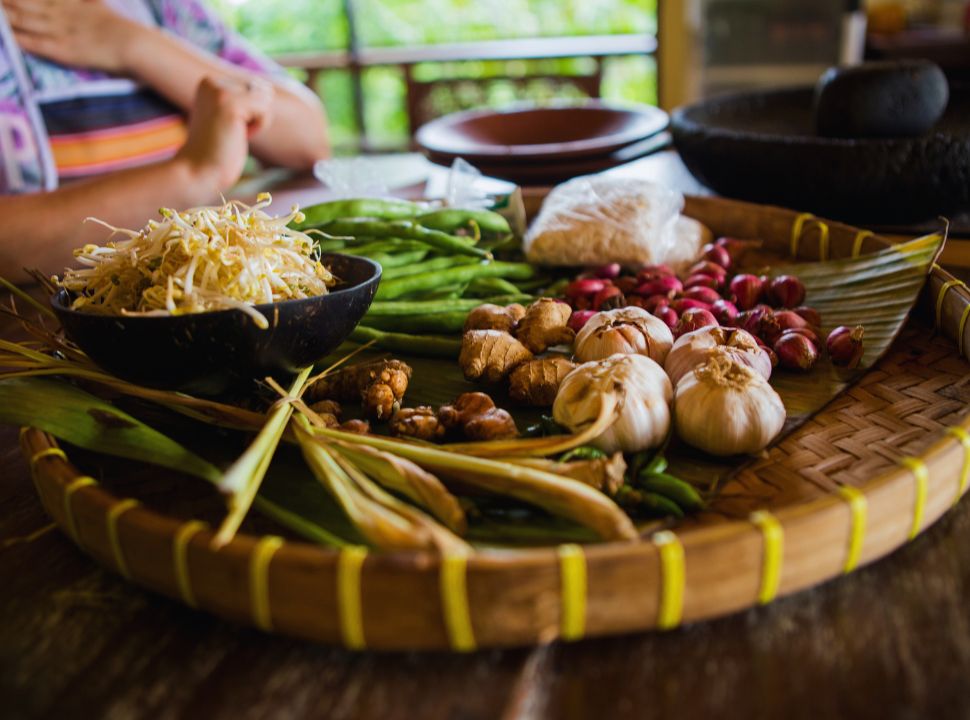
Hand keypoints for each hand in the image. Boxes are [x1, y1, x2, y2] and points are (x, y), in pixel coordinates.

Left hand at [2, 0, 139, 71]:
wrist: (135, 45)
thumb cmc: (127, 30)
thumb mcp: (103, 7)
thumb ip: (92, 1)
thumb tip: (92, 0)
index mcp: (74, 4)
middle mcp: (62, 14)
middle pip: (28, 4)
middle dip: (10, 1)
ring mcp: (61, 32)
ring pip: (27, 21)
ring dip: (8, 17)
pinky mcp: (63, 50)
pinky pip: (36, 43)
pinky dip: (20, 39)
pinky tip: (8, 36)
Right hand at [175, 76, 273, 192]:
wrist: (197, 171)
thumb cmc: (216, 152)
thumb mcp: (228, 118)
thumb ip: (244, 101)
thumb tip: (268, 90)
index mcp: (209, 82)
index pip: (254, 87)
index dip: (249, 113)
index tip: (225, 127)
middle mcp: (212, 81)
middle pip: (262, 90)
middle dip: (255, 116)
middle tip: (229, 132)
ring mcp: (220, 91)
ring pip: (265, 99)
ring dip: (257, 122)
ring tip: (232, 133)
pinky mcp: (230, 104)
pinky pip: (265, 110)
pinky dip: (258, 127)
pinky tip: (237, 135)